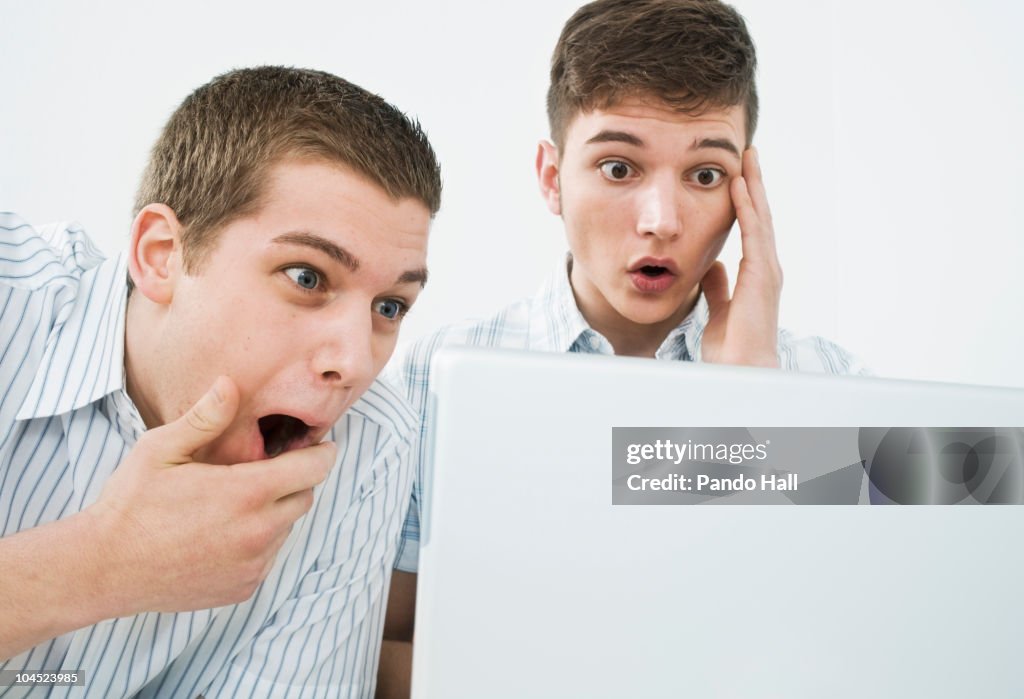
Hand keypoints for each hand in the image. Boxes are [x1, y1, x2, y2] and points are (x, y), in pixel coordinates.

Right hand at [85, 376, 336, 615]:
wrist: (102, 569)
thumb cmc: (130, 503)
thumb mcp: (161, 449)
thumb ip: (204, 418)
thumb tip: (230, 384)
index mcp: (246, 493)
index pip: (315, 468)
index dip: (321, 453)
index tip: (319, 445)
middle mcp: (258, 532)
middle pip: (304, 497)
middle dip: (293, 480)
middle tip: (262, 470)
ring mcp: (253, 564)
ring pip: (286, 528)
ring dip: (273, 513)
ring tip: (231, 503)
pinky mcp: (243, 588)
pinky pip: (267, 557)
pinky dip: (256, 543)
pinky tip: (221, 533)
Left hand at [700, 147, 782, 367]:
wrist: (741, 371)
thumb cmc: (732, 348)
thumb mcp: (719, 309)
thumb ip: (718, 287)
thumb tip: (712, 266)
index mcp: (755, 275)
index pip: (751, 229)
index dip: (745, 202)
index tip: (738, 176)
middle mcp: (766, 268)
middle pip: (760, 216)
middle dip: (754, 184)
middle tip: (749, 154)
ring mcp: (767, 270)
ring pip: (761, 218)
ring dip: (754, 186)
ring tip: (748, 157)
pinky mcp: (762, 274)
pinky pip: (753, 233)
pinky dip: (746, 208)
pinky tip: (739, 186)